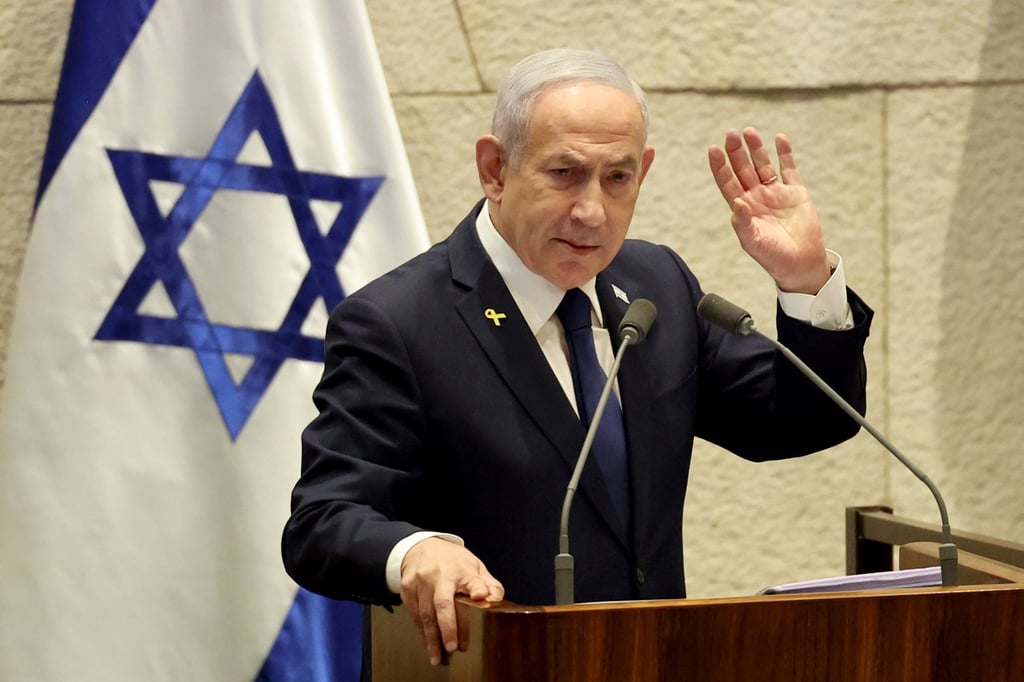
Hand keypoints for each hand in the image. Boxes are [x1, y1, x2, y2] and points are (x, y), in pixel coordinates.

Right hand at [399, 537, 503, 665]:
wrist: (421, 548)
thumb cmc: (452, 561)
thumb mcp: (473, 565)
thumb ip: (487, 584)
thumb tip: (496, 602)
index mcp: (461, 568)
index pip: (472, 579)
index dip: (477, 588)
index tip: (481, 597)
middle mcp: (440, 574)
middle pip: (443, 602)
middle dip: (448, 626)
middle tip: (452, 647)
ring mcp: (421, 581)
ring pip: (426, 613)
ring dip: (432, 637)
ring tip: (438, 656)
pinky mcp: (408, 589)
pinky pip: (414, 615)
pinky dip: (421, 632)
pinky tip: (427, 644)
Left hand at [708, 127, 830, 293]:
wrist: (800, 263)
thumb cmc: (772, 256)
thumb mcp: (753, 242)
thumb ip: (744, 222)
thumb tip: (737, 201)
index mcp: (743, 208)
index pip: (727, 182)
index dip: (720, 166)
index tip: (713, 149)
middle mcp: (757, 197)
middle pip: (743, 169)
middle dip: (736, 152)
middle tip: (730, 133)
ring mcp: (776, 193)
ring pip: (763, 165)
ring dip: (756, 149)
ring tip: (748, 131)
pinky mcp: (796, 192)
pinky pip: (789, 169)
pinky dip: (785, 154)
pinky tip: (779, 138)